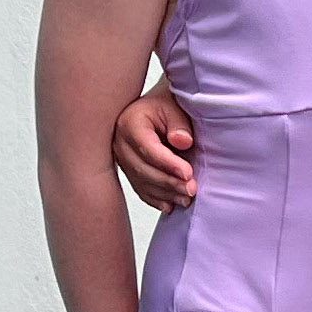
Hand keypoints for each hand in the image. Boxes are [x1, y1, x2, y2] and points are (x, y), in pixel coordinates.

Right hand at [111, 89, 197, 211]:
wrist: (157, 108)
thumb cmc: (167, 106)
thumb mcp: (175, 107)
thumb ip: (179, 124)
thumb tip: (182, 142)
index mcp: (129, 123)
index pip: (147, 148)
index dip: (168, 163)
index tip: (188, 173)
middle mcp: (120, 143)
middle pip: (142, 168)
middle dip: (169, 182)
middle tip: (191, 190)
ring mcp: (121, 158)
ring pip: (141, 181)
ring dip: (165, 193)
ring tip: (187, 199)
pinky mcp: (128, 170)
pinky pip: (139, 188)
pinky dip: (155, 199)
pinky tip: (171, 205)